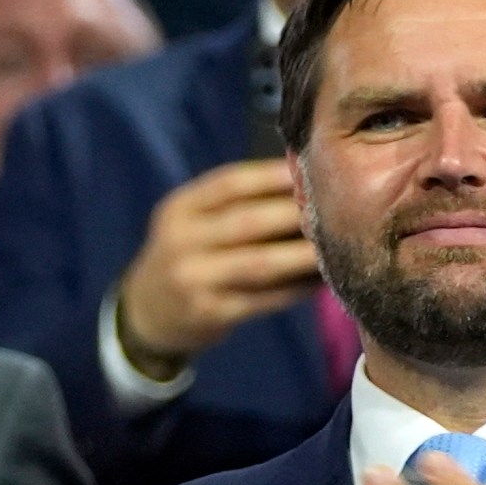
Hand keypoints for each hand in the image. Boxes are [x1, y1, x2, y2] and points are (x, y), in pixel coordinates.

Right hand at [114, 159, 320, 376]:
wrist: (145, 313)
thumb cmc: (186, 257)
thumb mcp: (191, 222)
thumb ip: (234, 203)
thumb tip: (302, 180)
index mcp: (179, 209)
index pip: (229, 183)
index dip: (273, 176)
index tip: (312, 171)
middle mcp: (181, 242)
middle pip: (249, 222)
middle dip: (296, 215)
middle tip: (340, 208)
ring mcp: (194, 280)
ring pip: (261, 263)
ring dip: (303, 254)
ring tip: (337, 244)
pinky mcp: (211, 313)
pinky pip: (264, 298)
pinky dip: (296, 289)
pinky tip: (320, 280)